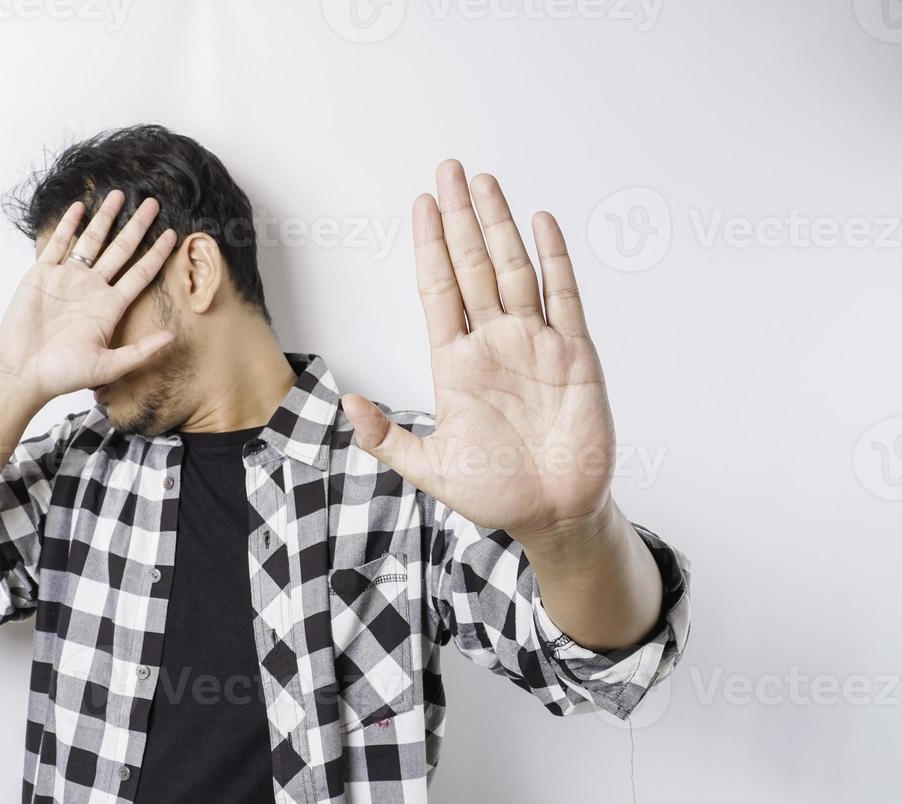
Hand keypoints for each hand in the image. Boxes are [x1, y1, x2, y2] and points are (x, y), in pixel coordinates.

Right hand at [0, 189, 177, 405]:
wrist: (23, 372)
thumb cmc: (63, 374)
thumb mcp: (108, 366)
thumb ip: (140, 351)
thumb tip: (172, 338)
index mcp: (109, 307)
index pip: (140, 274)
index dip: (156, 254)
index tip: (174, 235)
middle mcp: (91, 289)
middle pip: (120, 249)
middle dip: (137, 225)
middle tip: (152, 203)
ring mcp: (67, 279)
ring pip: (91, 241)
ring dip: (105, 218)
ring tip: (119, 194)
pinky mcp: (41, 275)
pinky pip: (58, 245)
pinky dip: (68, 226)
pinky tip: (80, 208)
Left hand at [344, 161, 615, 543]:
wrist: (554, 517)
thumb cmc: (494, 493)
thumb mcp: (429, 467)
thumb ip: (387, 436)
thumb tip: (346, 402)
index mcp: (457, 365)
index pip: (439, 292)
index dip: (430, 249)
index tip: (420, 206)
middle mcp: (494, 344)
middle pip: (473, 267)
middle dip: (460, 219)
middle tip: (449, 170)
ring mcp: (535, 345)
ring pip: (514, 271)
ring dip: (499, 226)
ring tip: (484, 183)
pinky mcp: (575, 356)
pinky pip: (564, 297)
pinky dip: (554, 259)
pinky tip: (541, 223)